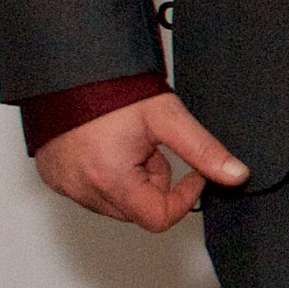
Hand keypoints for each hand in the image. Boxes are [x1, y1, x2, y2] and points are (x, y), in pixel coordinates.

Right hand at [34, 92, 247, 231]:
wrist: (71, 68)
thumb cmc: (114, 89)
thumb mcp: (168, 117)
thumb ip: (204, 150)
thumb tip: (236, 175)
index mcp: (111, 180)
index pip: (159, 218)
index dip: (184, 197)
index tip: (192, 173)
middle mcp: (82, 190)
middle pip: (137, 210)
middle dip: (154, 182)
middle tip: (151, 147)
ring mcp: (64, 186)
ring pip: (114, 202)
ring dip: (129, 179)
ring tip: (126, 142)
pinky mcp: (52, 178)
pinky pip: (88, 190)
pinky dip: (103, 174)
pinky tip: (105, 145)